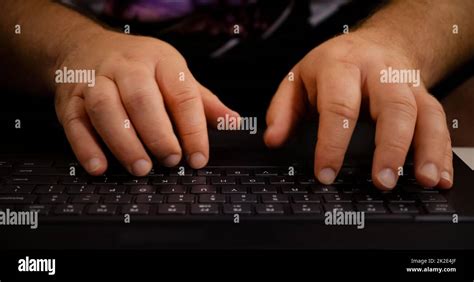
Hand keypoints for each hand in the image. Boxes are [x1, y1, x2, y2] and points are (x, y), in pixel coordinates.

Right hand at [54, 30, 237, 175]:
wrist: (87, 48)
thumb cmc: (140, 67)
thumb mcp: (175, 76)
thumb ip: (204, 102)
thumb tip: (233, 121)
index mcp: (161, 61)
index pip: (182, 94)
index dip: (193, 129)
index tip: (198, 157)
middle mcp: (126, 67)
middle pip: (142, 99)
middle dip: (158, 134)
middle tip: (169, 160)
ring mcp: (95, 81)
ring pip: (106, 109)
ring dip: (124, 142)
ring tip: (141, 167)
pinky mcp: (69, 98)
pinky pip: (75, 121)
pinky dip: (86, 147)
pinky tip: (99, 166)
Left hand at [264, 31, 452, 189]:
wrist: (376, 43)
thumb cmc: (334, 64)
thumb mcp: (299, 79)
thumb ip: (283, 110)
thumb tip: (273, 140)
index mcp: (342, 66)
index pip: (339, 106)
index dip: (332, 142)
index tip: (326, 172)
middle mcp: (379, 73)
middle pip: (393, 107)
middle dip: (390, 147)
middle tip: (382, 181)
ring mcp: (407, 85)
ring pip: (425, 114)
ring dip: (426, 150)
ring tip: (423, 180)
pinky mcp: (425, 97)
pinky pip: (439, 122)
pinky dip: (442, 152)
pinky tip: (438, 176)